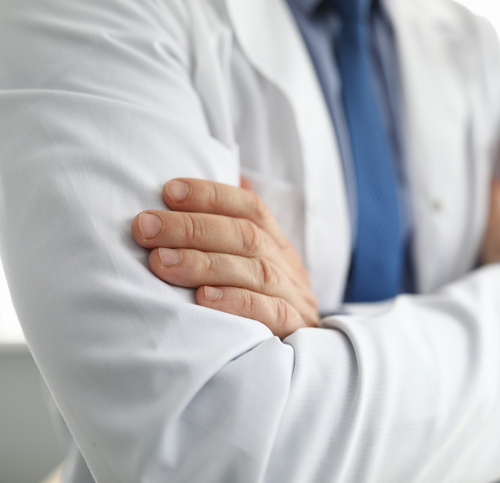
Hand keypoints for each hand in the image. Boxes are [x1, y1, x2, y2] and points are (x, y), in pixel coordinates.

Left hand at [132, 178, 318, 337]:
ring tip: (160, 262)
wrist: (309, 360)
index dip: (211, 195)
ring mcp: (294, 296)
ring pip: (254, 272)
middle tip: (146, 228)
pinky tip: (203, 299)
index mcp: (276, 243)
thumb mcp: (254, 264)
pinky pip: (270, 312)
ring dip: (204, 263)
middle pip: (245, 236)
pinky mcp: (295, 328)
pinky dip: (236, 302)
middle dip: (192, 228)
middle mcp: (287, 264)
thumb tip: (218, 183)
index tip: (169, 191)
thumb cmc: (265, 302)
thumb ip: (235, 229)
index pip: (250, 208)